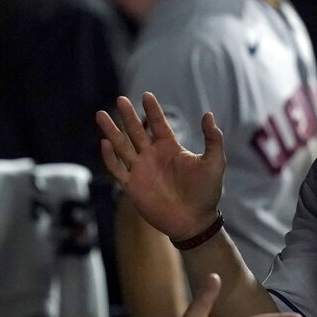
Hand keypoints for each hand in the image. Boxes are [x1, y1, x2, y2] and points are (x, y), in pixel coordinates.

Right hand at [97, 92, 224, 240]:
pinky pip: (117, 169)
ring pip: (122, 146)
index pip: (158, 124)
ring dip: (112, 131)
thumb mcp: (214, 162)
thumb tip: (209, 114)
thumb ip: (213, 138)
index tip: (146, 95)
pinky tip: (105, 143)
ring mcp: (141, 170)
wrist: (194, 221)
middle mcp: (153, 156)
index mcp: (170, 148)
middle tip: (120, 99)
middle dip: (128, 115)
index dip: (152, 110)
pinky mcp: (132, 186)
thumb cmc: (206, 192)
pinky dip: (109, 157)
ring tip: (101, 114)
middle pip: (136, 131)